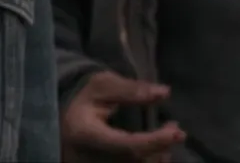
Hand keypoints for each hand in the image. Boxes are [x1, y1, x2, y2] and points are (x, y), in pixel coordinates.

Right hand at [62, 70, 185, 161]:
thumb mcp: (102, 86)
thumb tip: (164, 93)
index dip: (155, 141)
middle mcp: (89, 159)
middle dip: (160, 148)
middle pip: (134, 162)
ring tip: (167, 138)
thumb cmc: (84, 101)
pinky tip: (158, 152)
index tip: (177, 132)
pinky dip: (148, 161)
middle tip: (177, 131)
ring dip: (157, 157)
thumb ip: (131, 90)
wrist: (62, 123)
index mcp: (86, 135)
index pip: (127, 146)